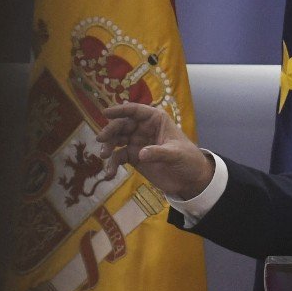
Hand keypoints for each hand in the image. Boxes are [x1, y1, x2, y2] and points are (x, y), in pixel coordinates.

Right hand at [95, 102, 214, 200]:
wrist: (190, 180)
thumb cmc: (188, 159)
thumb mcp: (176, 154)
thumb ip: (159, 153)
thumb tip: (141, 154)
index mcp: (156, 120)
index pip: (135, 111)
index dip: (120, 110)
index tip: (105, 113)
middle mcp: (144, 129)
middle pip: (122, 125)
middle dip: (110, 131)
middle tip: (101, 139)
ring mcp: (137, 143)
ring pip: (117, 140)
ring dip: (108, 147)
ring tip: (104, 156)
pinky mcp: (134, 158)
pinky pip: (119, 158)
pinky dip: (112, 165)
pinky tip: (109, 174)